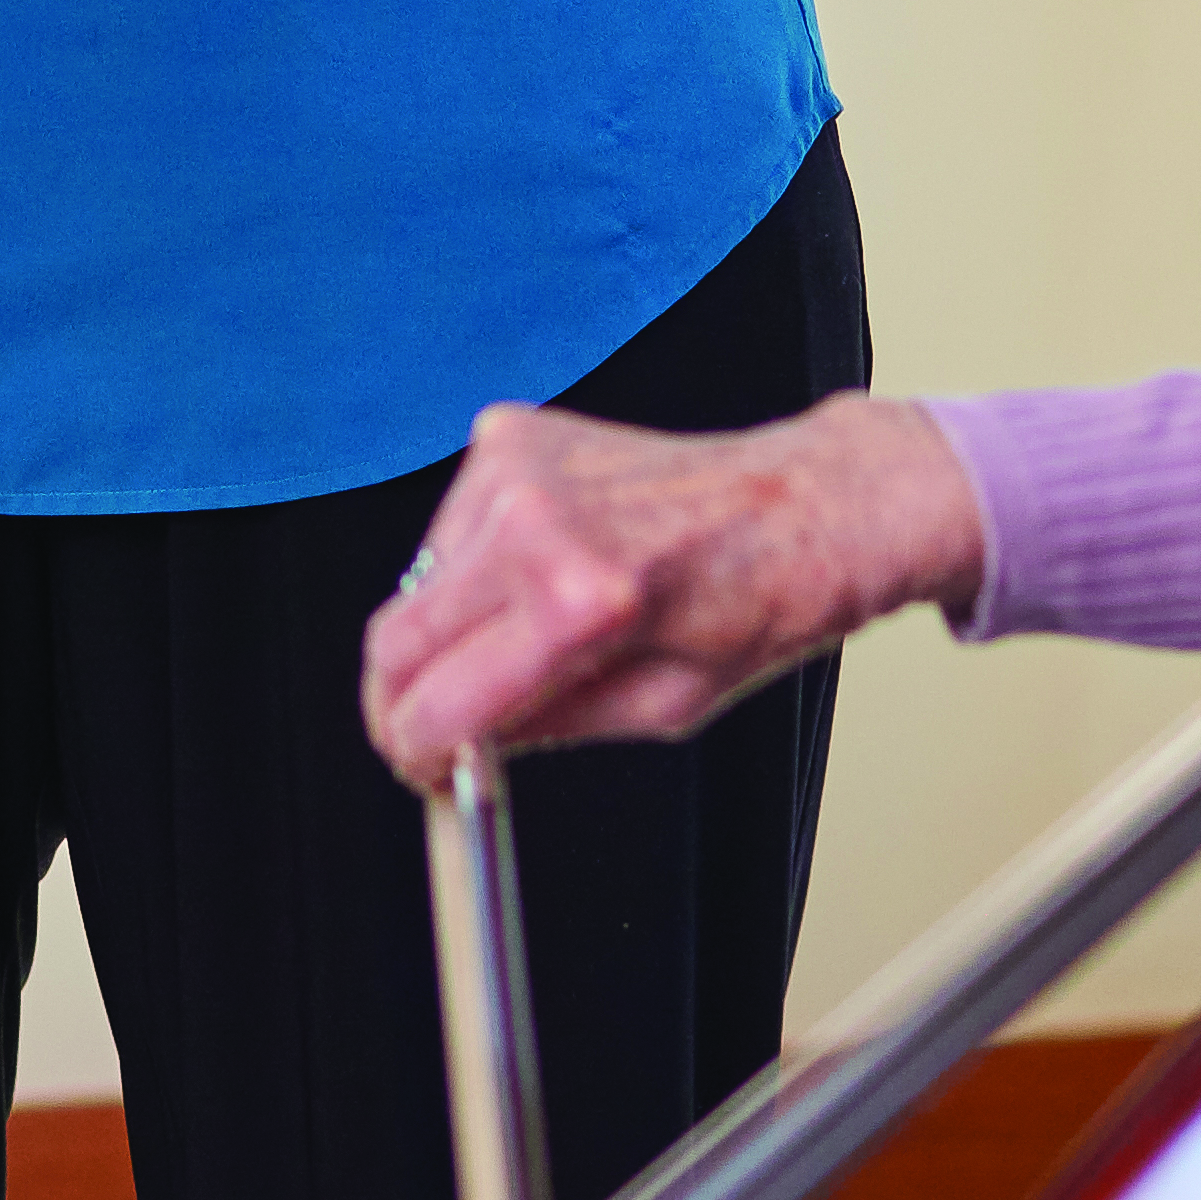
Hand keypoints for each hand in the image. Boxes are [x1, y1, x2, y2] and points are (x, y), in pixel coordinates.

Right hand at [361, 394, 987, 782]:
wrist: (806, 500)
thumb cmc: (758, 600)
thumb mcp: (661, 709)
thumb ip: (544, 726)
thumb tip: (457, 743)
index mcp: (579, 604)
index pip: (433, 703)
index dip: (412, 751)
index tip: (419, 766)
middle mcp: (534, 524)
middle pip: (394, 639)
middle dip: (401, 697)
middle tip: (429, 726)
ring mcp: (514, 467)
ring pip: (417, 584)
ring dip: (447, 626)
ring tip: (527, 632)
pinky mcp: (510, 433)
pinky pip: (452, 527)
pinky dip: (477, 564)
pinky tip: (543, 568)